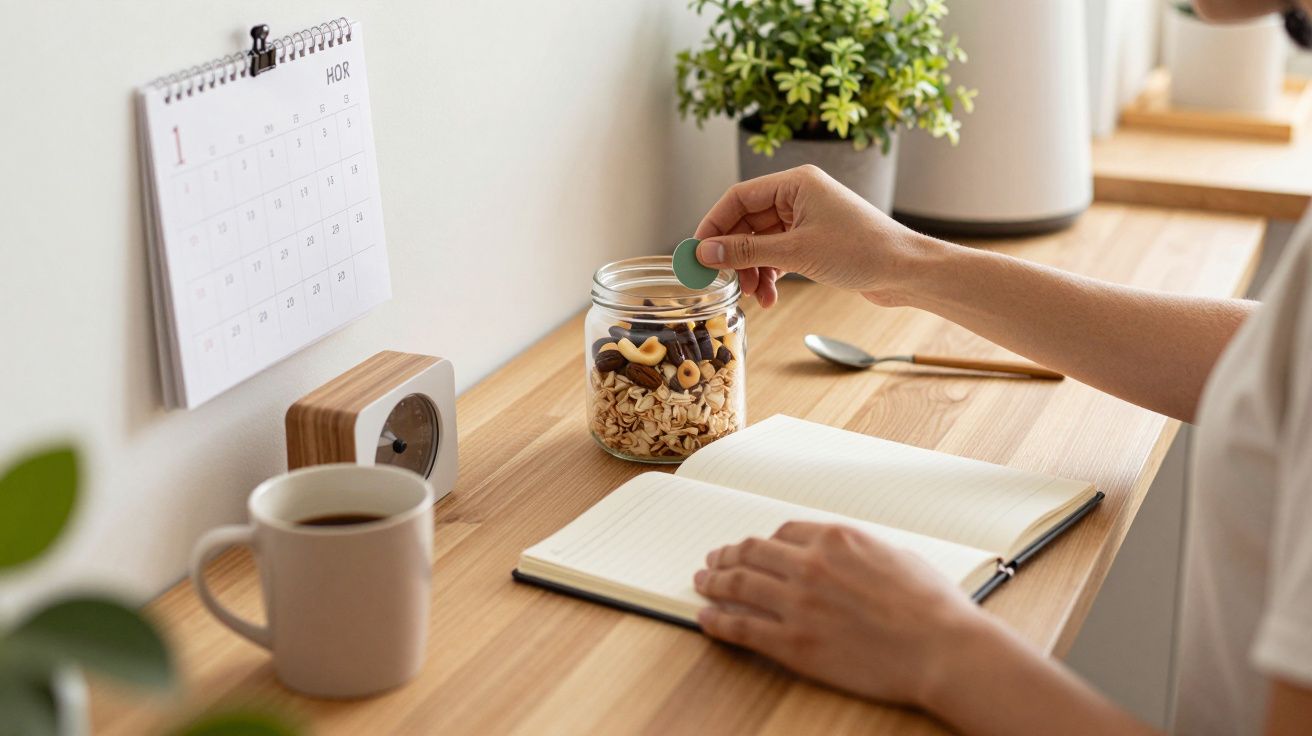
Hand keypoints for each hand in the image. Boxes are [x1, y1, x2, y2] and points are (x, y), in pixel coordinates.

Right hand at [693, 165, 936, 307]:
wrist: (906, 271)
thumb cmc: (861, 251)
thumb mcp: (796, 252)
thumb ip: (746, 252)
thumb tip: (704, 252)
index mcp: (796, 182)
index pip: (738, 197)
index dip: (713, 225)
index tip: (697, 253)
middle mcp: (800, 195)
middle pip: (747, 221)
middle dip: (735, 254)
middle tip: (724, 281)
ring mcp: (808, 219)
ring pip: (762, 242)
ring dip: (753, 270)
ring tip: (755, 296)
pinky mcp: (816, 241)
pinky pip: (779, 255)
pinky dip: (770, 275)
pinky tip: (769, 297)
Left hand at [693, 521, 991, 707]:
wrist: (943, 650)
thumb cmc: (933, 607)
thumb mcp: (896, 556)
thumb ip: (860, 552)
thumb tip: (845, 556)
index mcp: (837, 539)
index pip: (783, 532)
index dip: (765, 541)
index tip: (756, 549)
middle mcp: (810, 565)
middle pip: (752, 552)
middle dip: (728, 554)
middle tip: (714, 560)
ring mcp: (798, 604)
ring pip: (738, 584)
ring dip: (714, 581)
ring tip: (702, 582)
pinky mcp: (794, 643)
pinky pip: (741, 626)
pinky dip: (717, 621)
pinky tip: (706, 618)